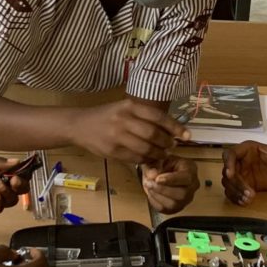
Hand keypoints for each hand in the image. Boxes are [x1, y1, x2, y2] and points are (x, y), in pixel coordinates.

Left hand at [0, 157, 26, 217]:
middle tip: (14, 181)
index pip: (18, 173)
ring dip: (10, 192)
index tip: (22, 171)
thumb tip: (18, 160)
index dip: (23, 173)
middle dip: (21, 185)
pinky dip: (2, 202)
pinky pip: (1, 207)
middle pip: (19, 188)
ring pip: (12, 199)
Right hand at [70, 99, 187, 163]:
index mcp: (129, 106)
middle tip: (172, 146)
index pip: (158, 116)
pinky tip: (148, 159)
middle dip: (167, 143)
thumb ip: (143, 116)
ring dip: (158, 154)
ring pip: (145, 149)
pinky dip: (145, 160)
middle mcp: (123, 119)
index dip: (175, 127)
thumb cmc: (106, 116)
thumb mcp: (123, 108)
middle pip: (153, 134)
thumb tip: (170, 130)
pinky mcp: (112, 151)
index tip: (187, 135)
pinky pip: (135, 158)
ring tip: (162, 154)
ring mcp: (116, 136)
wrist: (79, 125)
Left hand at [140, 156, 198, 213]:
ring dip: (157, 196)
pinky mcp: (177, 208)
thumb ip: (153, 166)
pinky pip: (166, 209)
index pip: (186, 178)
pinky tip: (150, 193)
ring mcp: (186, 199)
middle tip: (148, 183)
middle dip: (162, 189)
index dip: (172, 180)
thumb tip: (152, 175)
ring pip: (174, 204)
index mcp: (191, 169)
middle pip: (182, 194)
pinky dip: (155, 202)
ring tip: (148, 186)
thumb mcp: (156, 160)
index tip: (157, 179)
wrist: (159, 172)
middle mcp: (192, 186)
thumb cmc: (161, 164)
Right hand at [221, 140, 266, 204]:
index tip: (230, 174)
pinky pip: (233, 191)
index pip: (230, 154)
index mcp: (247, 149)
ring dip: (236, 192)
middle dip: (236, 184)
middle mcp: (240, 161)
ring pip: (228, 183)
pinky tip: (245, 202)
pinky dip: (236, 198)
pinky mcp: (243, 185)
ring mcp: (240, 173)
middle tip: (249, 193)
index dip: (228, 163)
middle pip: (227, 171)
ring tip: (248, 200)